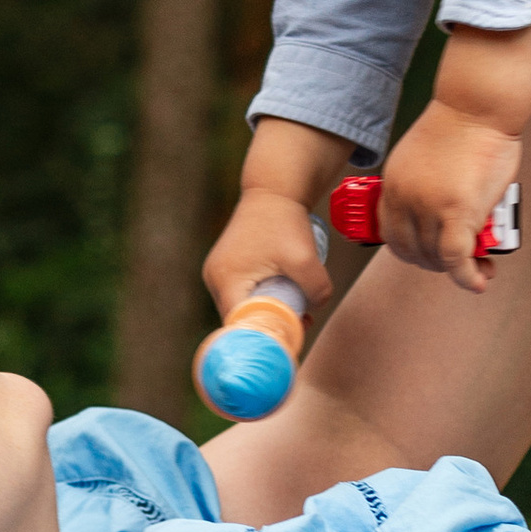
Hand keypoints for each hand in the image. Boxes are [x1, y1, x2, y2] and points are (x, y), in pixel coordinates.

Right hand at [204, 183, 330, 326]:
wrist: (273, 191)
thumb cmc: (285, 221)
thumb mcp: (306, 258)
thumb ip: (316, 291)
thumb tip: (313, 310)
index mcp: (226, 279)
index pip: (241, 324)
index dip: (265, 335)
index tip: (290, 340)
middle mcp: (214, 279)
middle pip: (240, 319)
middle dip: (269, 326)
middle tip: (301, 327)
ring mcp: (217, 273)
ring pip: (242, 307)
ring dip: (267, 313)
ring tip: (298, 312)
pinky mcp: (226, 268)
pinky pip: (243, 294)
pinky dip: (262, 300)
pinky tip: (286, 298)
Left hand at [380, 97, 522, 293]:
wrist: (477, 104)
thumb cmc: (461, 124)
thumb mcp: (423, 158)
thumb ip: (422, 187)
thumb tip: (438, 214)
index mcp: (393, 185)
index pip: (392, 235)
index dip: (412, 252)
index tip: (431, 254)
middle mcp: (404, 199)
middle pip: (413, 251)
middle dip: (436, 264)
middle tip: (460, 262)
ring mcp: (429, 207)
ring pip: (437, 257)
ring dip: (458, 270)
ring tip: (479, 266)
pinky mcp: (456, 212)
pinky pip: (456, 258)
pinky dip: (467, 275)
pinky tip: (478, 280)